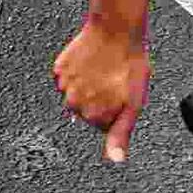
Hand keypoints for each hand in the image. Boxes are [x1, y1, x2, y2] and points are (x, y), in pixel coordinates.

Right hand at [52, 14, 152, 159]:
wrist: (116, 32)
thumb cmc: (129, 65)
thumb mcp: (134, 104)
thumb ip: (121, 134)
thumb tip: (115, 160)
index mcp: (92, 115)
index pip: (102, 125)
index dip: (116, 111)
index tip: (123, 96)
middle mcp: (73, 103)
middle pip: (88, 112)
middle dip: (101, 101)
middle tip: (115, 83)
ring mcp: (63, 85)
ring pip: (77, 94)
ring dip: (89, 87)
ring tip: (104, 72)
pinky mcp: (58, 68)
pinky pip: (68, 77)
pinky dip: (78, 73)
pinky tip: (92, 64)